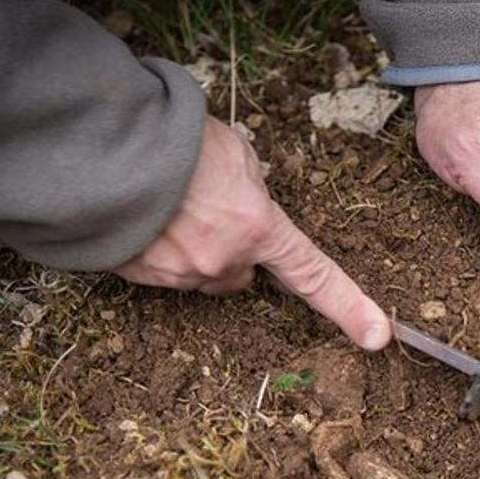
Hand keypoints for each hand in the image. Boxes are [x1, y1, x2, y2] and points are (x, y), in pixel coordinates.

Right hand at [116, 116, 390, 350]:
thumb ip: (252, 184)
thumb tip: (245, 199)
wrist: (100, 149)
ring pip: (199, 272)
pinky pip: (159, 270)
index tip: (379, 337)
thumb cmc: (173, 141)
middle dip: (233, 250)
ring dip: (191, 245)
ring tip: (167, 201)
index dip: (351, 308)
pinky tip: (142, 214)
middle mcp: (224, 262)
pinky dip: (154, 247)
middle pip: (242, 274)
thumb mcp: (235, 151)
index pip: (315, 276)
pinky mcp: (139, 278)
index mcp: (259, 229)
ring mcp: (179, 274)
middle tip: (207, 205)